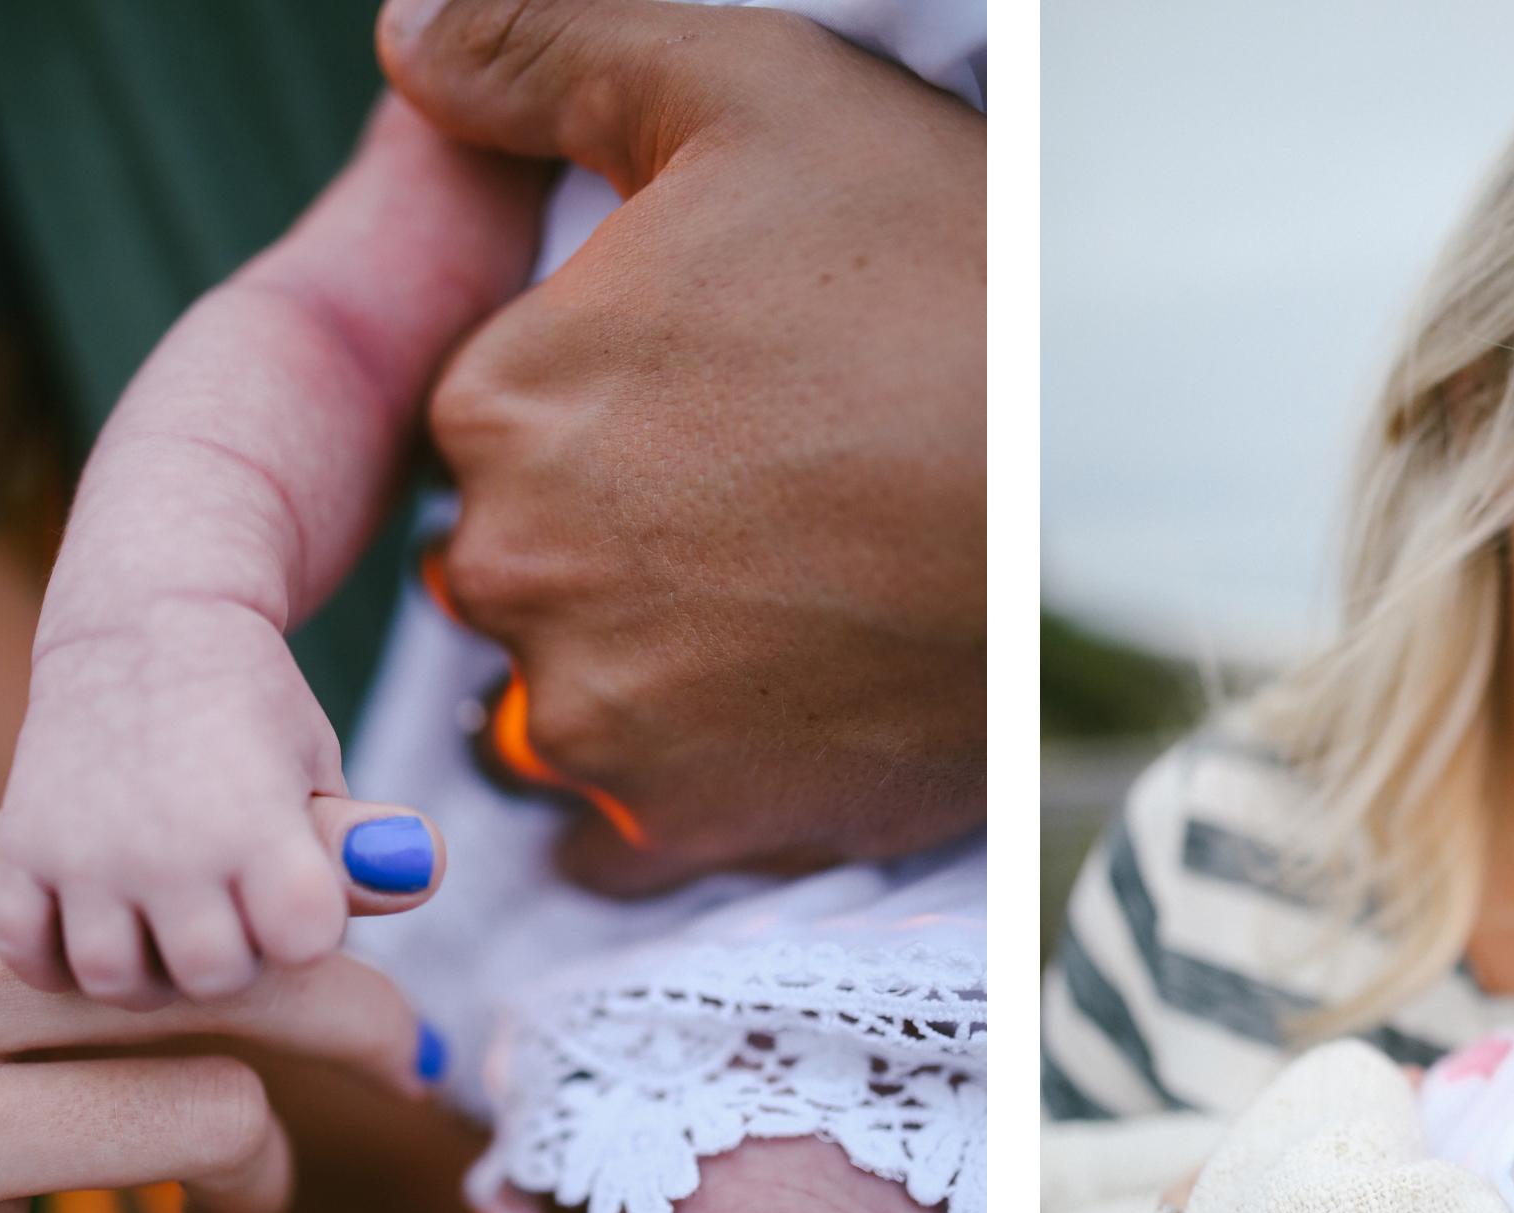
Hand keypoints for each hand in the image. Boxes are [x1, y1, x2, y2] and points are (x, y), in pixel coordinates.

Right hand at [0, 612, 444, 1004]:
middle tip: (229, 905)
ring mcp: (84, 853)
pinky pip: (28, 956)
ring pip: (115, 983)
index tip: (297, 889)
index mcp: (256, 823)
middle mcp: (166, 846)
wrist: (141, 625)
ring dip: (147, 967)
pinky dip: (59, 956)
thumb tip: (423, 873)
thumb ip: (362, 845)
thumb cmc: (253, 709)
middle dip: (233, 957)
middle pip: (212, 978)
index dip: (307, 929)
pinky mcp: (20, 852)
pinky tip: (96, 916)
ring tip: (163, 918)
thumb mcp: (318, 763)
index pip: (302, 943)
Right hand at [0, 812, 435, 1212]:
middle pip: (210, 979)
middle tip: (405, 1052)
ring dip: (268, 1169)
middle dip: (348, 1012)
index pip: (129, 870)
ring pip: (212, 1118)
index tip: (387, 894)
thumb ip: (12, 929)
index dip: (285, 887)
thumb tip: (272, 889)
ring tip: (248, 1193)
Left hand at [380, 0, 984, 895]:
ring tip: (769, 606)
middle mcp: (517, 575)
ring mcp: (603, 717)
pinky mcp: (696, 826)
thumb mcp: (749, 99)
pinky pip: (617, 833)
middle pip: (512, 559)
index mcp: (501, 402)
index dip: (593, 400)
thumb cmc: (944, 286)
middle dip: (596, 534)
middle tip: (751, 498)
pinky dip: (664, 786)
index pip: (486, 416)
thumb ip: (543, 53)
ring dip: (626, 662)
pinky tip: (753, 716)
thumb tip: (403, 44)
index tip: (703, 397)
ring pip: (556, 694)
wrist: (1109, 498)